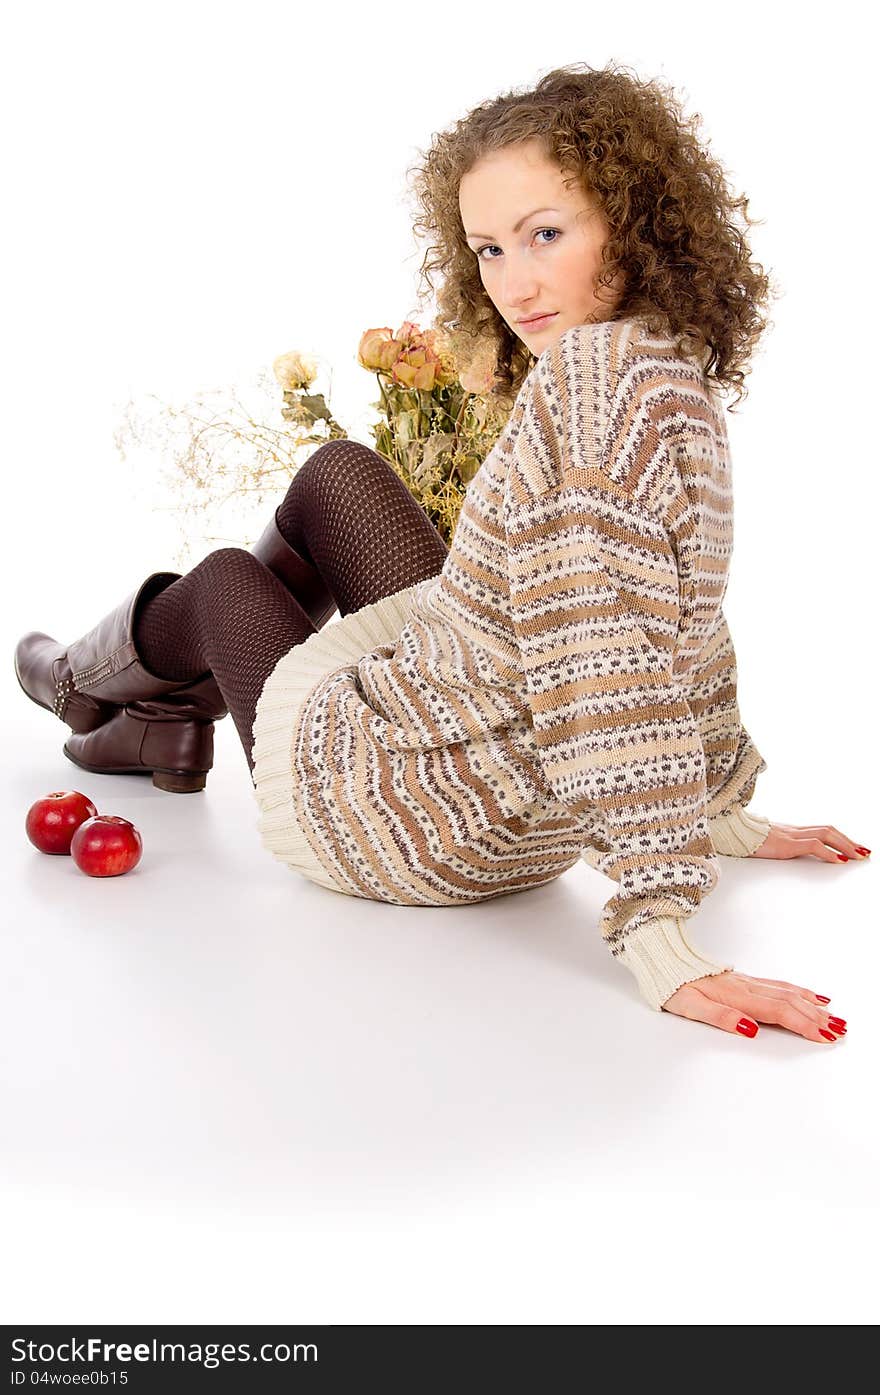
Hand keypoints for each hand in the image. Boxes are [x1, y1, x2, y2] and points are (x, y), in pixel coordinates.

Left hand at [662, 970, 846, 1041]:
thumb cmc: (674, 987)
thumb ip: (721, 1017)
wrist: (664, 961)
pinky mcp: (745, 980)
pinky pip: (779, 985)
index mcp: (736, 996)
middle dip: (816, 1018)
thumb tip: (750, 1029)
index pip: (778, 1012)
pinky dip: (799, 991)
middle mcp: (747, 987)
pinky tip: (811, 996)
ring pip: (788, 993)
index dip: (803, 1024)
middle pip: (789, 1002)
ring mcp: (748, 982)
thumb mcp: (690, 1007)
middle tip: (840, 1030)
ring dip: (813, 1005)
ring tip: (835, 1016)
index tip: (824, 1036)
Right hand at [751, 822, 870, 862]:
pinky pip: (814, 845)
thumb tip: (780, 852)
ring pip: (827, 834)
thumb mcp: (762, 844)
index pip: (821, 829)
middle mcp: (793, 829)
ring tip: (858, 856)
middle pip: (829, 830)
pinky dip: (830, 853)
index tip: (853, 847)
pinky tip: (839, 861)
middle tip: (864, 852)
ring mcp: (790, 835)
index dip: (840, 837)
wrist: (727, 832)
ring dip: (846, 845)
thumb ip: (775, 845)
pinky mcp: (786, 844)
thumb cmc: (741, 840)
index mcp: (790, 830)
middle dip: (849, 841)